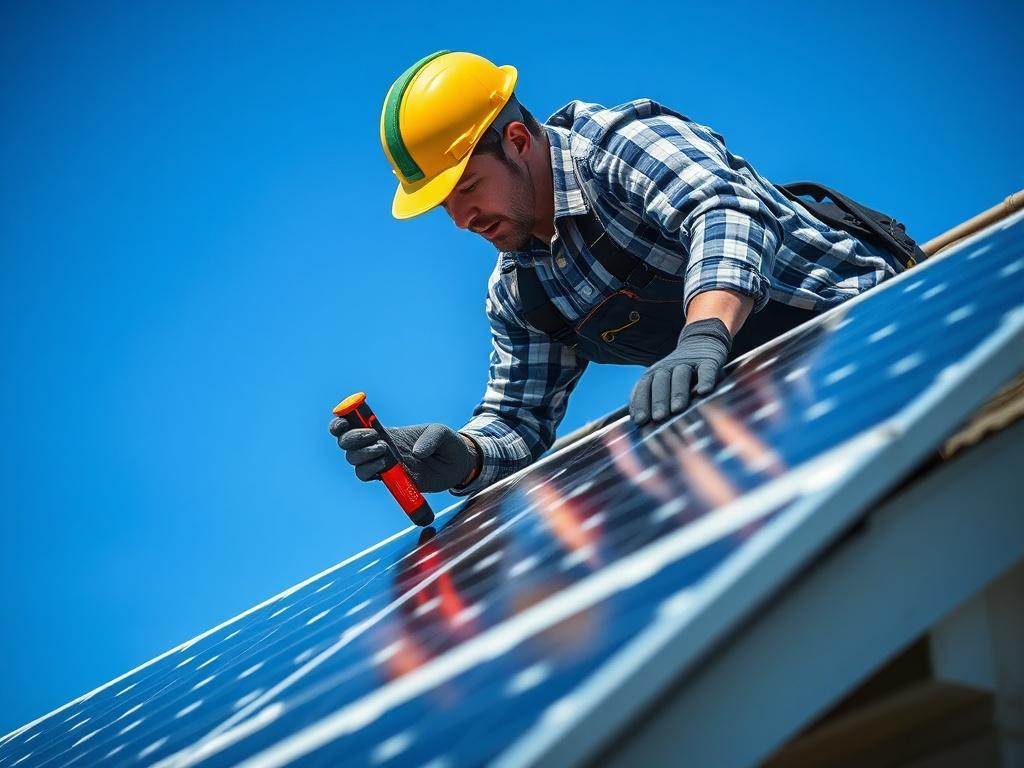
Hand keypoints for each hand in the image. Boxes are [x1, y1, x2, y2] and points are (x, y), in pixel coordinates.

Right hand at [328, 420, 476, 492]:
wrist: (456, 467)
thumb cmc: (446, 444)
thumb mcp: (441, 432)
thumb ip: (431, 438)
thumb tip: (416, 453)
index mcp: (384, 430)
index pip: (352, 423)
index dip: (340, 422)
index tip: (342, 422)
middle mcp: (377, 445)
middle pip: (346, 442)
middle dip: (352, 438)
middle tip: (375, 437)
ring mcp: (381, 462)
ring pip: (354, 460)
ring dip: (363, 455)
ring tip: (386, 452)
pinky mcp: (388, 479)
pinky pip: (366, 475)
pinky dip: (370, 470)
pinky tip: (386, 466)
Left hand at [629, 317, 731, 425]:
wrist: (702, 342)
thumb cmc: (679, 373)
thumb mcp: (663, 381)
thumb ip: (651, 397)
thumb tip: (636, 420)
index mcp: (655, 373)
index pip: (644, 387)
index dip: (641, 402)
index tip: (640, 421)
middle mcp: (669, 366)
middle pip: (660, 382)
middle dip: (658, 401)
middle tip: (658, 418)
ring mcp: (689, 363)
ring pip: (680, 376)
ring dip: (678, 393)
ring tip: (677, 410)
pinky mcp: (709, 361)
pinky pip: (706, 370)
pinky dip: (705, 380)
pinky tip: (704, 392)